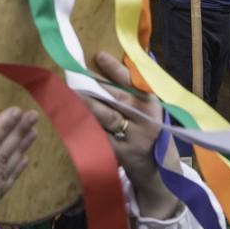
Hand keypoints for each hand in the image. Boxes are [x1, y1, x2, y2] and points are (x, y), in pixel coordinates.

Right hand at [0, 108, 37, 228]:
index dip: (2, 127)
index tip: (16, 111)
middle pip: (2, 156)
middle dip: (18, 135)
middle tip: (33, 116)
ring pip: (6, 173)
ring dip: (20, 152)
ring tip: (32, 134)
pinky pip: (2, 190)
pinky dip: (13, 174)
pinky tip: (20, 163)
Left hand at [79, 51, 180, 218]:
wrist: (159, 172)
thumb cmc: (150, 133)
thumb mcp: (151, 111)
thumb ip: (136, 91)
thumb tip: (119, 61)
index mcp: (153, 103)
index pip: (133, 81)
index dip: (115, 68)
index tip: (98, 56)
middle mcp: (146, 118)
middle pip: (115, 97)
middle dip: (93, 86)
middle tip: (73, 75)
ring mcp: (134, 137)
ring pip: (106, 116)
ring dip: (87, 104)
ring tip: (70, 93)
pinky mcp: (122, 153)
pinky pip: (100, 135)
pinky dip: (87, 125)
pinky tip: (73, 117)